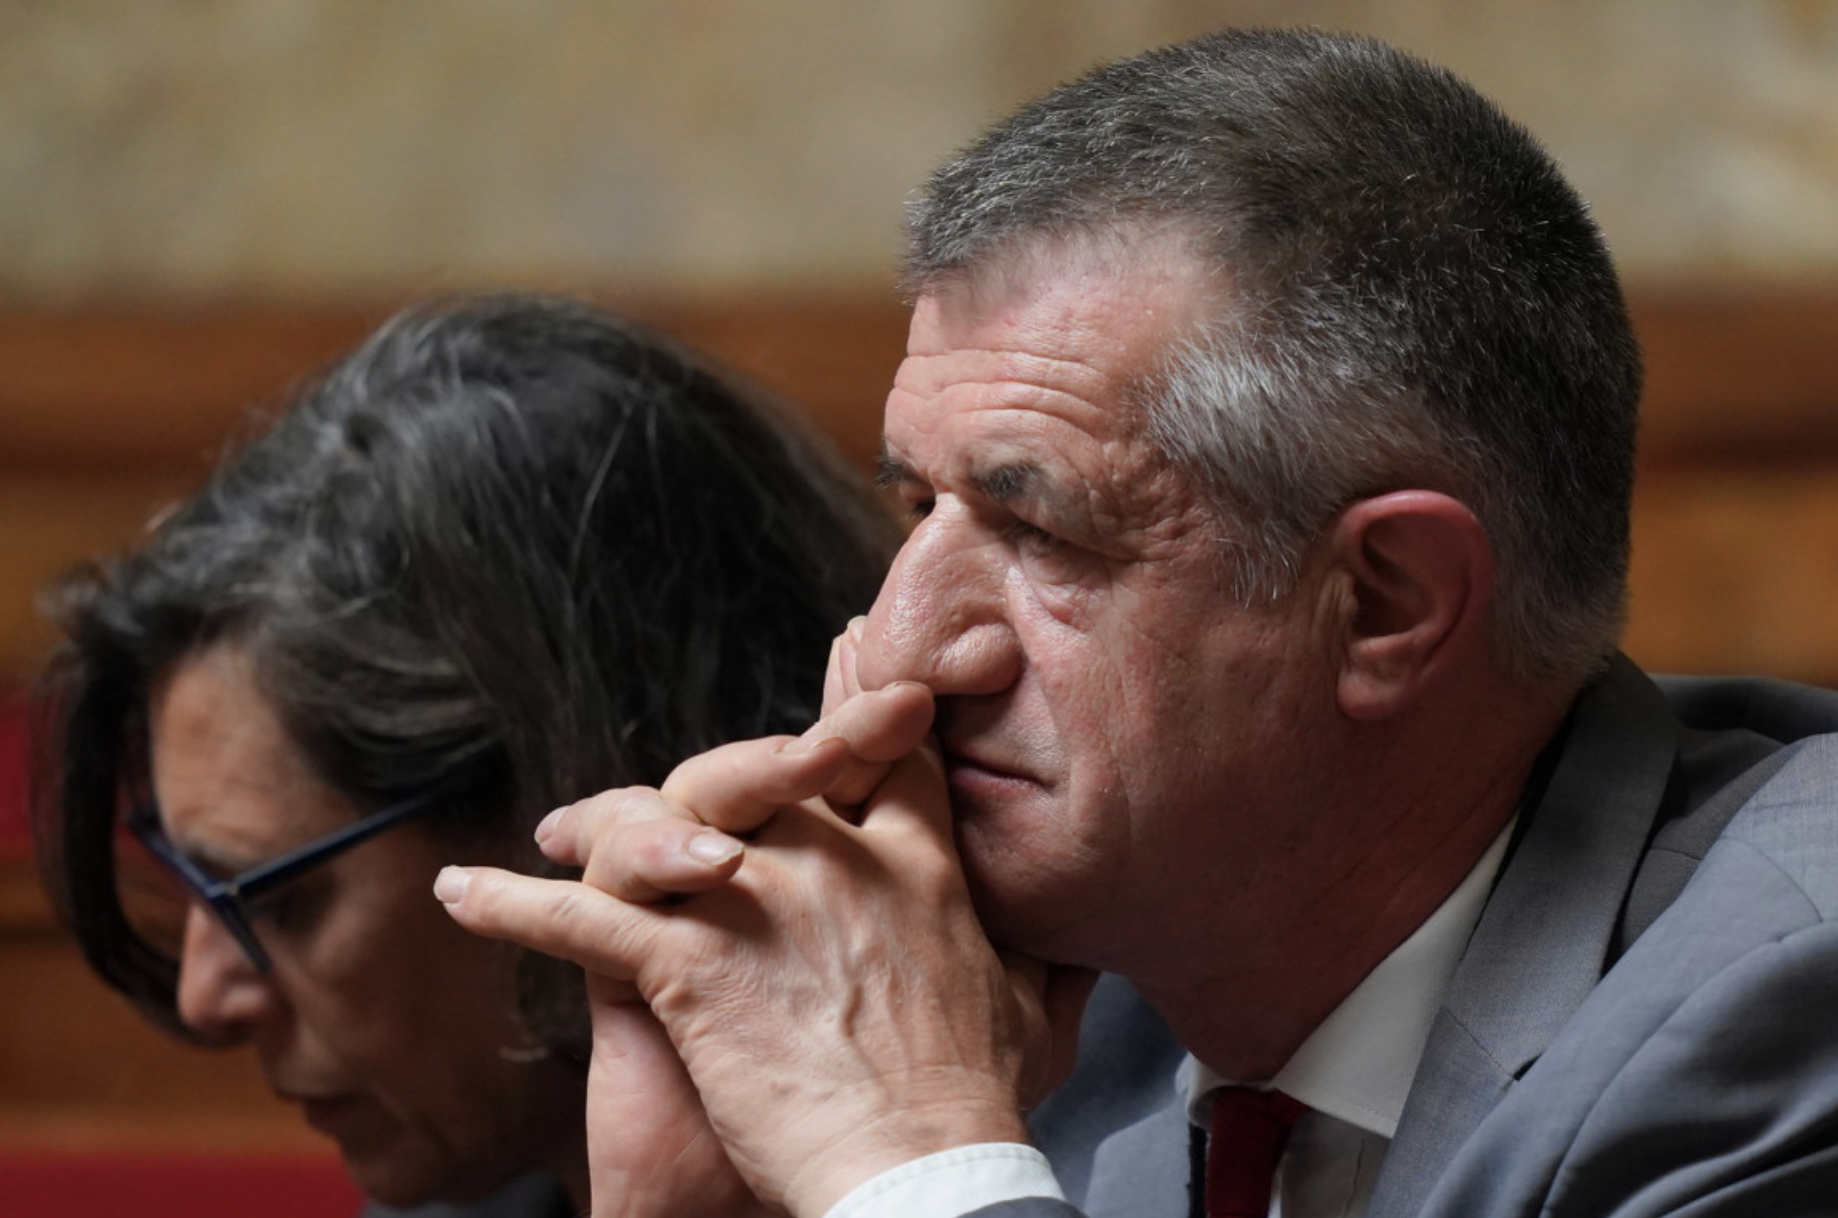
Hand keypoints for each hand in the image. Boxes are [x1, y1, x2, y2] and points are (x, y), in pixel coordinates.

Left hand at [441, 686, 1088, 1215]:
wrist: (926, 1168)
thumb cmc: (981, 1106)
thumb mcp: (1040, 1014)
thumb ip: (1049, 959)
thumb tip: (1085, 946)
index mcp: (921, 868)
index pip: (887, 756)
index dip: (864, 700)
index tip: (852, 650)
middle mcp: (839, 860)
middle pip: (759, 769)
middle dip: (720, 762)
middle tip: (673, 778)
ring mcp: (761, 901)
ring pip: (658, 823)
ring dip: (596, 828)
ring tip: (551, 839)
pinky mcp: (692, 961)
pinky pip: (580, 917)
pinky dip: (512, 906)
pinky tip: (462, 896)